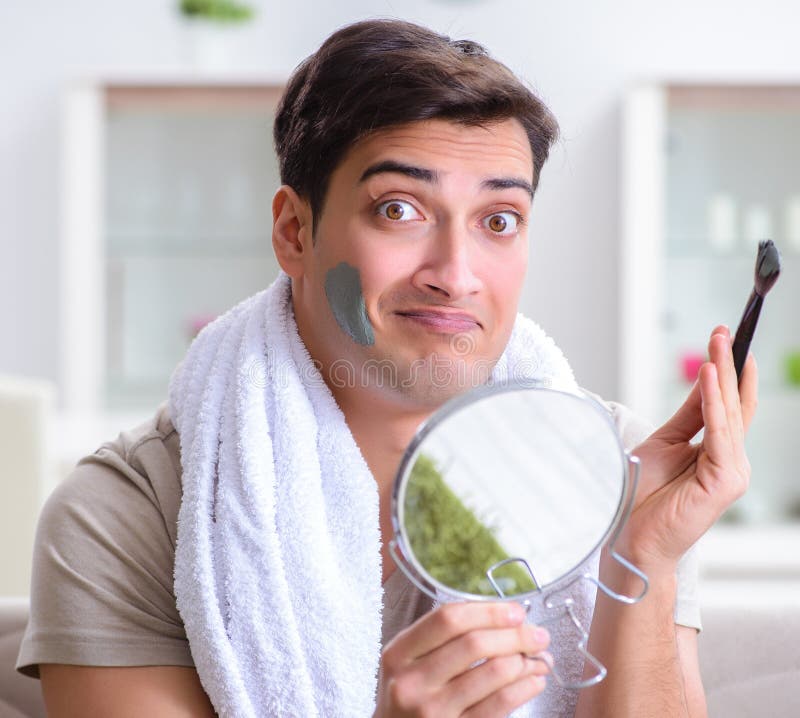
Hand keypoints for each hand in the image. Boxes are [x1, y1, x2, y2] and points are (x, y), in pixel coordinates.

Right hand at [374, 601, 549, 717]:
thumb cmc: (409, 694)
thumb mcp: (409, 661)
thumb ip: (444, 637)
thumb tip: (504, 619)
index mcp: (399, 653)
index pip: (449, 619)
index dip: (488, 611)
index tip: (515, 611)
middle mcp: (412, 682)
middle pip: (474, 644)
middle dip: (515, 635)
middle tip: (538, 635)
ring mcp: (434, 711)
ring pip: (493, 673)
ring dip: (526, 662)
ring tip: (539, 658)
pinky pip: (500, 705)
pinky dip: (525, 688)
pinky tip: (533, 681)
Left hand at [615, 324, 757, 571]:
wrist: (631, 537)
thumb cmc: (644, 494)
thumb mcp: (667, 441)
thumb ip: (690, 415)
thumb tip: (704, 380)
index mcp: (719, 453)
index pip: (731, 406)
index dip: (730, 371)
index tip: (726, 337)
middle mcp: (732, 462)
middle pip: (733, 404)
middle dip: (728, 364)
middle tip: (724, 330)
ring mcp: (732, 473)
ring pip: (728, 414)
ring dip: (722, 375)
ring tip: (718, 342)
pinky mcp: (724, 482)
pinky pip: (719, 434)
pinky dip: (714, 404)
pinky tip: (709, 376)